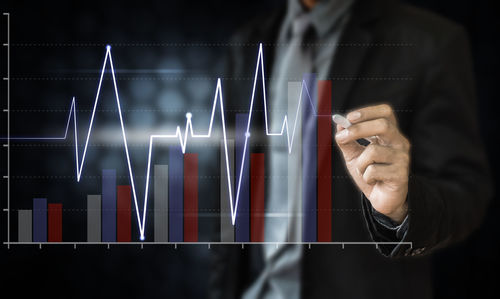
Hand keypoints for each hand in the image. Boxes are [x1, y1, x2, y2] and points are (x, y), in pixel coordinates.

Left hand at [335, 104, 409, 222]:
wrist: (381, 199)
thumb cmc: (370, 174)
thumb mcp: (354, 156)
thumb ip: (347, 141)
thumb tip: (339, 125)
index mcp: (389, 134)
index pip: (385, 112)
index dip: (368, 111)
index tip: (349, 118)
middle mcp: (399, 142)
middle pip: (383, 125)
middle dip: (359, 129)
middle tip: (341, 137)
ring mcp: (402, 158)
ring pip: (373, 151)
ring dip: (359, 163)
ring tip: (363, 172)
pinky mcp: (401, 174)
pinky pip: (373, 171)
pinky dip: (366, 177)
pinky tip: (373, 182)